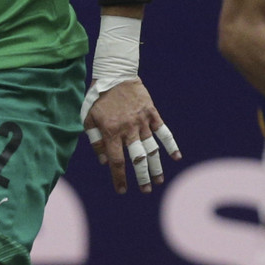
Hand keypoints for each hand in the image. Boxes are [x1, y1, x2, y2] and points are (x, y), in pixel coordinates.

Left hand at [84, 78, 180, 193]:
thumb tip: (105, 162)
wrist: (115, 74)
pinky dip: (171, 144)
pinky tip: (176, 157)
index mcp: (111, 132)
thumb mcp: (88, 119)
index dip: (120, 178)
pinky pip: (163, 131)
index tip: (122, 190)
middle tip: (146, 190)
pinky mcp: (151, 113)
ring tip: (159, 180)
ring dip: (156, 166)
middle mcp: (128, 129)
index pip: (117, 161)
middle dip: (142, 177)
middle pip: (137, 158)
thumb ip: (95, 141)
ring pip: (151, 148)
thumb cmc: (98, 98)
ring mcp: (142, 121)